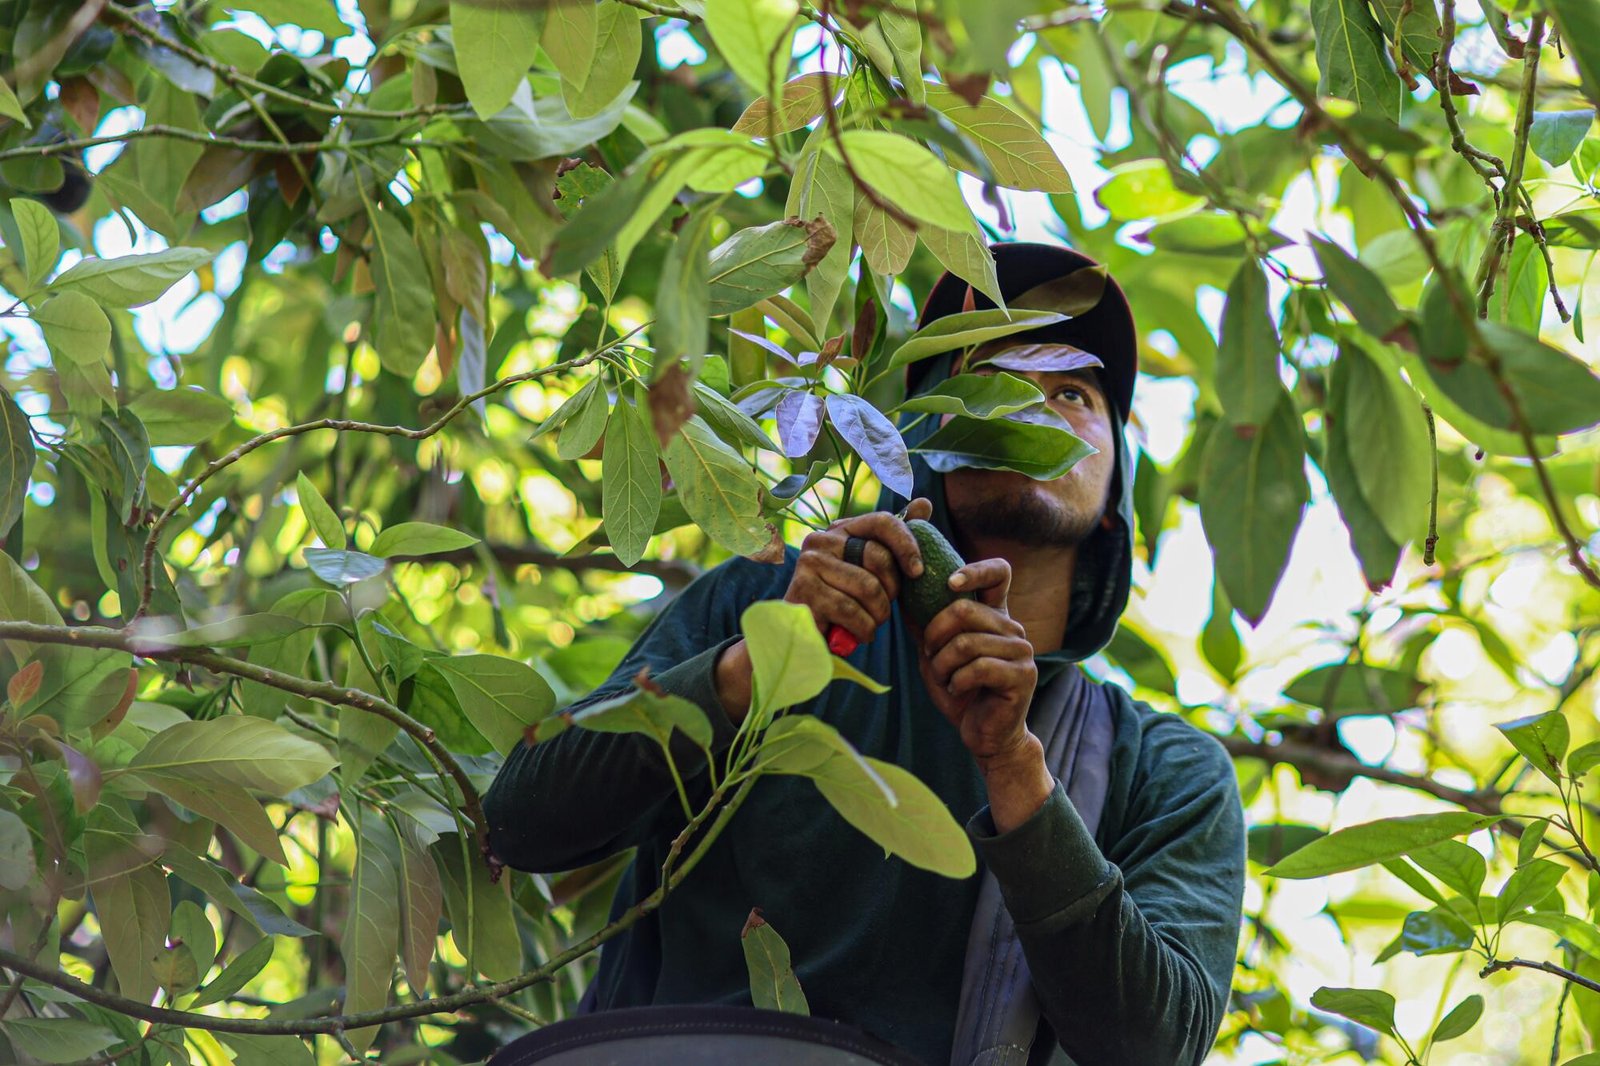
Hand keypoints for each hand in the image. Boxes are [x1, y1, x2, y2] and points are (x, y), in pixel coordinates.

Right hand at [715, 498, 932, 725]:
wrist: (803, 639)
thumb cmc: (844, 602)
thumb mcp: (872, 570)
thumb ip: (895, 539)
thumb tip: (924, 503)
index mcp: (839, 529)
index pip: (882, 521)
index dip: (907, 545)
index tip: (918, 572)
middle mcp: (820, 540)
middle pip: (878, 557)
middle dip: (891, 590)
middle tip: (882, 608)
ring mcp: (808, 564)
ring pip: (868, 588)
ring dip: (878, 615)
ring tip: (869, 624)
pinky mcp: (803, 592)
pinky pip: (852, 611)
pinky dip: (863, 629)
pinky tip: (858, 634)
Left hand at [912, 557, 1039, 771]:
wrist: (985, 735)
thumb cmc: (961, 692)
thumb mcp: (935, 655)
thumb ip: (924, 626)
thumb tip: (901, 594)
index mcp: (995, 616)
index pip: (999, 572)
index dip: (974, 570)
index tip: (949, 583)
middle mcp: (1013, 628)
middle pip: (964, 609)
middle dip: (935, 636)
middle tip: (932, 656)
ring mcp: (1022, 651)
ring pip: (966, 643)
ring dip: (943, 665)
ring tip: (945, 679)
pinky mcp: (1022, 675)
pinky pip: (978, 667)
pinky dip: (957, 681)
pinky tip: (959, 690)